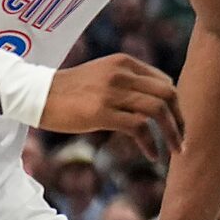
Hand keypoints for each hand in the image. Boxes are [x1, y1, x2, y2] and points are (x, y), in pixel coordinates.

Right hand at [43, 54, 183, 158]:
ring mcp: (112, 92)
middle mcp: (121, 74)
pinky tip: (152, 156)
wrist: (37, 94)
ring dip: (172, 133)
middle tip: (182, 139)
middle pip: (167, 93)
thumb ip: (127, 82)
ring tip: (175, 150)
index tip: (177, 123)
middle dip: (181, 118)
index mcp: (124, 62)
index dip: (175, 104)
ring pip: (157, 110)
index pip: (164, 81)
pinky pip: (138, 128)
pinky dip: (150, 144)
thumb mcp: (102, 75)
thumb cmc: (70, 90)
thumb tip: (154, 103)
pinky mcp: (102, 113)